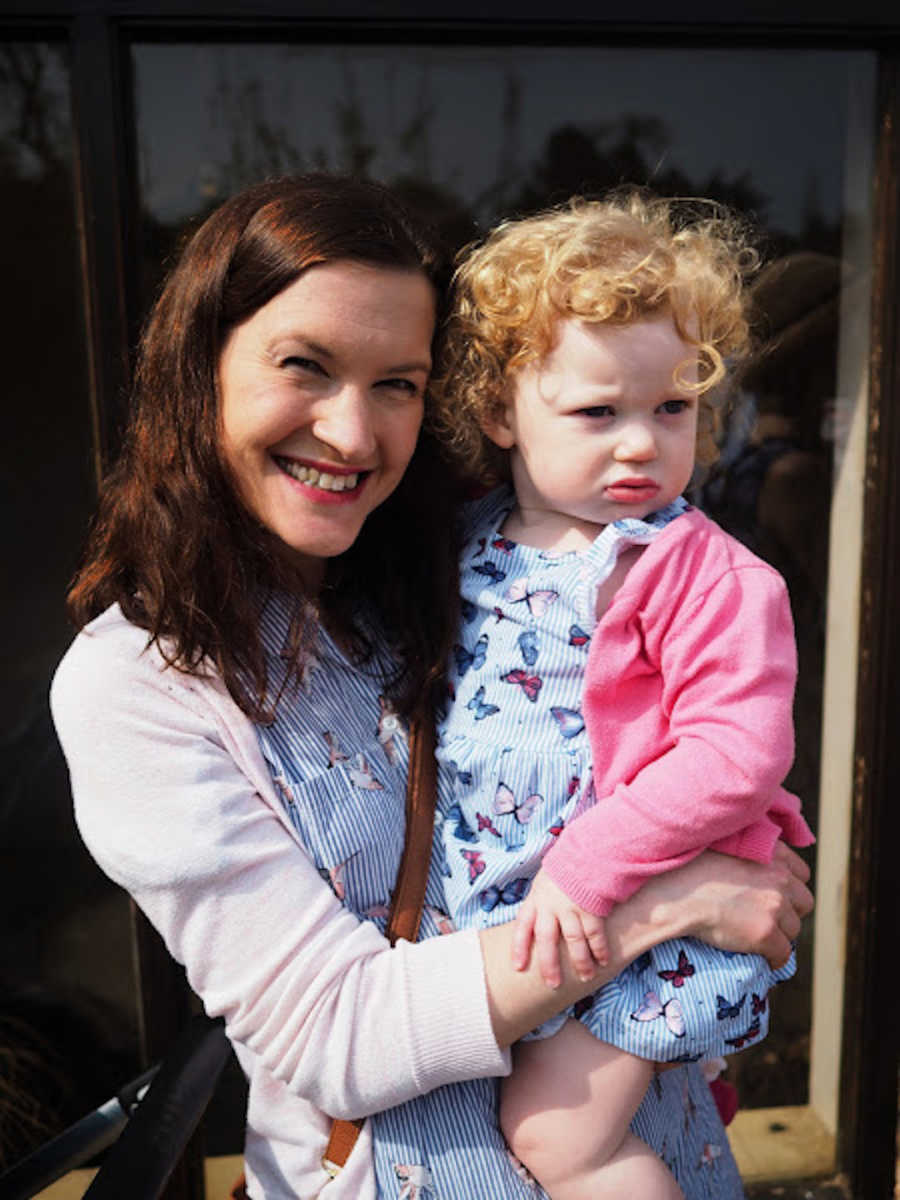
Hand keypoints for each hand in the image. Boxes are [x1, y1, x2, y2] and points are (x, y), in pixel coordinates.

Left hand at [510, 869, 608, 987]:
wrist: (586, 852)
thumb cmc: (564, 870)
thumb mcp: (543, 882)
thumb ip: (538, 903)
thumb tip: (532, 926)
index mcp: (536, 899)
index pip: (523, 926)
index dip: (519, 948)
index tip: (518, 968)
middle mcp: (551, 905)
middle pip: (547, 940)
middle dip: (550, 964)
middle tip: (553, 984)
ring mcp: (572, 907)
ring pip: (574, 940)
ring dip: (580, 962)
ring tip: (586, 977)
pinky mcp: (592, 907)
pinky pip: (596, 933)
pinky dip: (600, 949)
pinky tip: (603, 961)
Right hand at [657, 843, 812, 967]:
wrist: (676, 894)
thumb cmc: (690, 868)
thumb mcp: (726, 846)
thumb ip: (749, 851)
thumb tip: (754, 868)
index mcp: (772, 852)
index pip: (802, 874)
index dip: (789, 887)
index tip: (774, 895)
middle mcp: (780, 877)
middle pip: (804, 903)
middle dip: (789, 912)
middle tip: (766, 917)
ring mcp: (775, 906)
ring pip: (793, 930)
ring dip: (779, 934)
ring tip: (757, 936)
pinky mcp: (766, 934)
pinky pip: (782, 954)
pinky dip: (773, 959)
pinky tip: (760, 957)